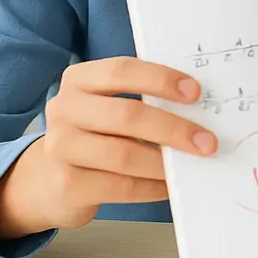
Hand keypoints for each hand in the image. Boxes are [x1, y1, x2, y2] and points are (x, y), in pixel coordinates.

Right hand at [0, 57, 216, 239]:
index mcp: (79, 79)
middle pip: (126, 115)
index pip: (122, 70)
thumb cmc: (96, 133)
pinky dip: (152, 188)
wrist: (50, 180)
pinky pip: (120, 187)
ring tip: (193, 165)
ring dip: (165, 162)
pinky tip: (170, 186)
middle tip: (207, 142)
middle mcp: (63, 109)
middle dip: (174, 128)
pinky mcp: (66, 184)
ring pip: (123, 154)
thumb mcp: (109, 106)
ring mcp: (59, 148)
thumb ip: (142, 98)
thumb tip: (201, 107)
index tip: (196, 92)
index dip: (161, 79)